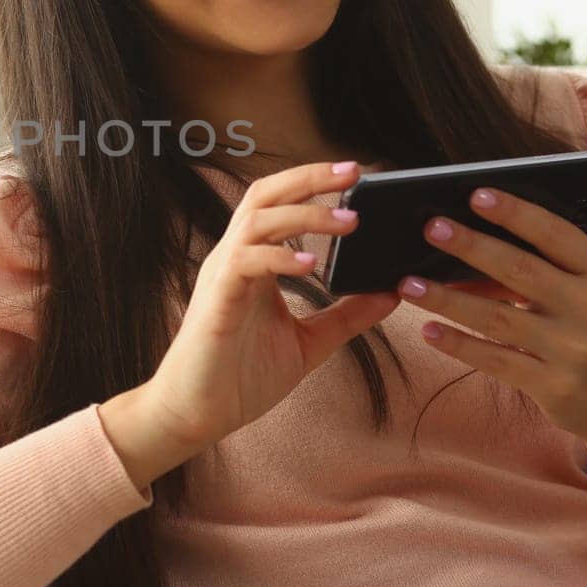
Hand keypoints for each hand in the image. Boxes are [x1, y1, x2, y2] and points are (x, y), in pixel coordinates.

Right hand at [142, 160, 402, 455]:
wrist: (196, 415)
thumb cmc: (241, 377)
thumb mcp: (309, 342)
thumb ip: (346, 315)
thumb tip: (390, 292)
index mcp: (255, 262)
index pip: (280, 203)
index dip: (314, 183)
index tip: (358, 175)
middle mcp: (235, 258)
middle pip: (265, 195)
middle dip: (309, 178)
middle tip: (355, 171)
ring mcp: (223, 276)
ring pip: (257, 220)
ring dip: (304, 214)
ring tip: (348, 221)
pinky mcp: (217, 301)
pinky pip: (245, 263)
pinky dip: (278, 257)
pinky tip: (311, 264)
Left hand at [398, 186, 586, 467]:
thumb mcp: (585, 289)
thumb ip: (544, 263)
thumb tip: (468, 235)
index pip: (556, 234)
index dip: (516, 213)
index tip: (476, 194)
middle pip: (522, 271)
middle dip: (472, 247)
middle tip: (431, 227)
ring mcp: (575, 350)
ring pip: (499, 318)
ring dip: (449, 299)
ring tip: (409, 283)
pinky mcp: (555, 386)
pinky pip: (496, 360)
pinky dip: (459, 344)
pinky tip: (428, 330)